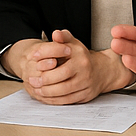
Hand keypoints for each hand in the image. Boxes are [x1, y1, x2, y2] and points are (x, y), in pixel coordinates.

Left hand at [12, 29, 131, 104]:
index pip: (61, 63)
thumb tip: (56, 34)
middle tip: (32, 81)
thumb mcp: (73, 43)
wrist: (103, 71)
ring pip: (64, 93)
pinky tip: (46, 97)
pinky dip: (55, 101)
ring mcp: (86, 85)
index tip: (33, 63)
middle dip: (45, 82)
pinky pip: (68, 101)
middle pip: (62, 81)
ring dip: (48, 93)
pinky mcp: (85, 96)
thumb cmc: (82, 57)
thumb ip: (63, 37)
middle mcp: (85, 72)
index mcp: (81, 57)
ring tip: (37, 89)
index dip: (45, 64)